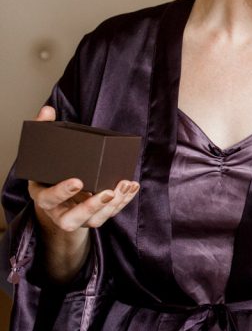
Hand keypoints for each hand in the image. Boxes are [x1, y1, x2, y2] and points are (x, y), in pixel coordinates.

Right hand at [26, 106, 139, 282]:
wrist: (54, 198)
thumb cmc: (49, 172)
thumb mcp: (42, 155)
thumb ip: (43, 131)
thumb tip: (48, 109)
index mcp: (43, 196)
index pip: (48, 198)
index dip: (62, 192)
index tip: (78, 181)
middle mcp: (59, 211)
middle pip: (72, 218)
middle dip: (92, 206)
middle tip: (108, 192)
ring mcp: (77, 217)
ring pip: (94, 220)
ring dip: (112, 205)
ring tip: (124, 185)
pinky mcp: (94, 216)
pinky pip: (109, 213)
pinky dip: (123, 201)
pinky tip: (131, 186)